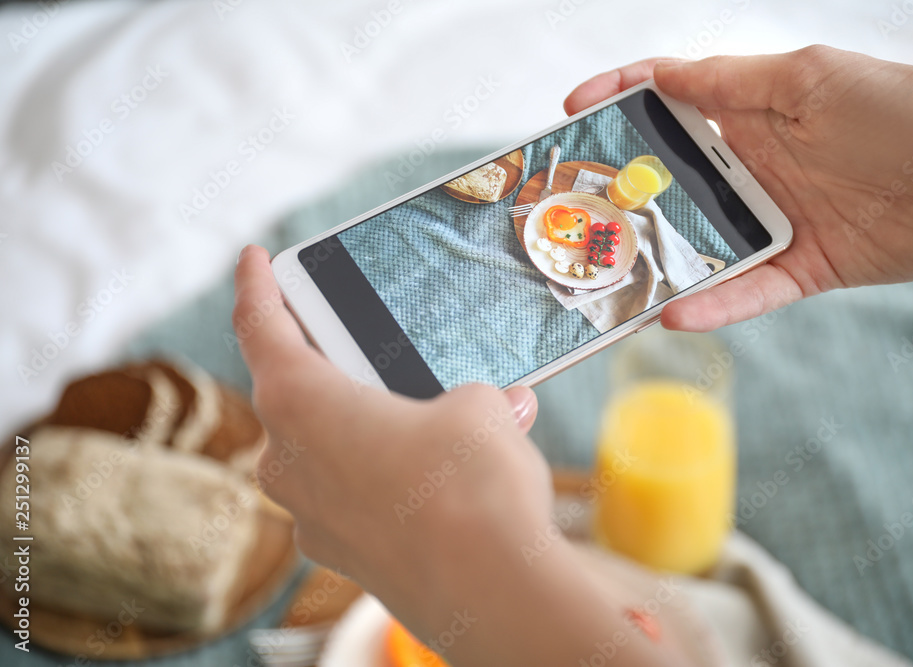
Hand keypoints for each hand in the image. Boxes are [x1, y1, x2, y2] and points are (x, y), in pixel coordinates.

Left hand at [233, 245, 670, 665]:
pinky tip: (441, 476)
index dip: (256, 286)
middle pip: (296, 394)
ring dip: (369, 427)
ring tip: (432, 417)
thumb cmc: (471, 486)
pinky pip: (354, 497)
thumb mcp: (478, 408)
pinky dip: (386, 477)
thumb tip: (493, 409)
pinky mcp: (346, 556)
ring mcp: (313, 517)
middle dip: (338, 368)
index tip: (253, 260)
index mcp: (300, 405)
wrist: (495, 592)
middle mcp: (289, 462)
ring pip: (328, 450)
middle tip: (371, 346)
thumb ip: (471, 398)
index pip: (261, 328)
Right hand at [565, 46, 912, 330]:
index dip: (621, 100)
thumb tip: (662, 75)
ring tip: (607, 276)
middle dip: (622, 192)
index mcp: (753, 113)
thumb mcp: (808, 79)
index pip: (671, 102)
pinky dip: (713, 305)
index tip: (575, 111)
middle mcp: (755, 167)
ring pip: (700, 245)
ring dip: (656, 260)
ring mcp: (774, 220)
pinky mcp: (801, 268)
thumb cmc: (901, 111)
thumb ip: (732, 83)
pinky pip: (747, 291)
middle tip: (573, 209)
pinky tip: (674, 313)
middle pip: (673, 181)